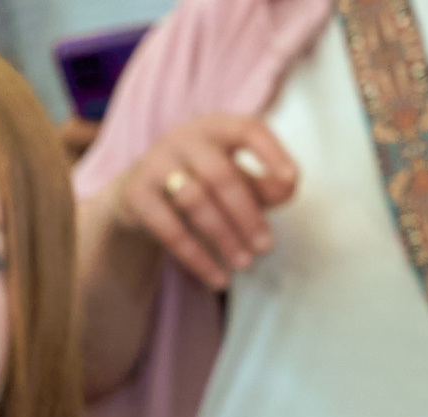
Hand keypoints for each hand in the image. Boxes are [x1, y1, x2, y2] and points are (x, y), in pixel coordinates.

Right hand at [110, 113, 298, 290]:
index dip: (271, 153)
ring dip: (224, 237)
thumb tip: (288, 188)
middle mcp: (183, 138)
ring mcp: (155, 164)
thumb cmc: (199, 182)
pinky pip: (169, 229)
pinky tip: (217, 278)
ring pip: (195, 202)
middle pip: (221, 176)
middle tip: (266, 247)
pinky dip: (196, 257)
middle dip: (247, 215)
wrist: (136, 195)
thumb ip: (264, 183)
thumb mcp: (234, 178)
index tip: (292, 180)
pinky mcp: (135, 195)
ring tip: (244, 264)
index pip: (248, 130)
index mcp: (215, 127)